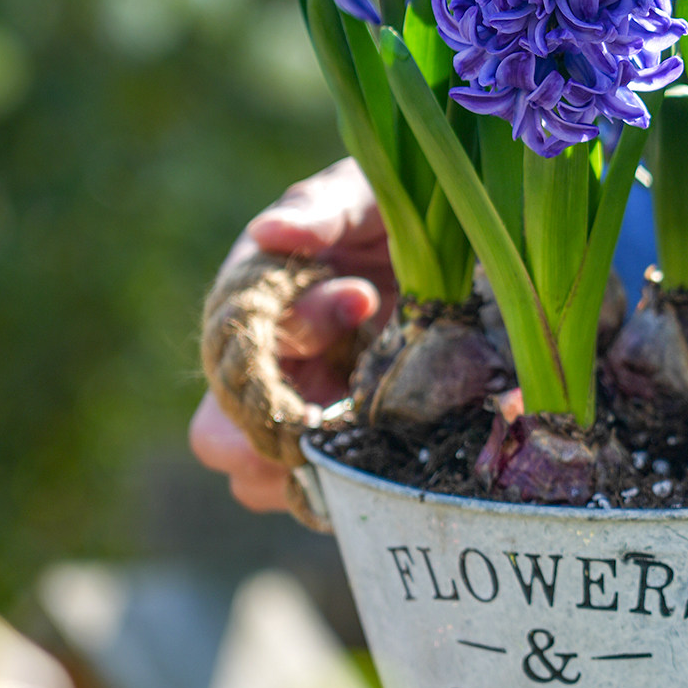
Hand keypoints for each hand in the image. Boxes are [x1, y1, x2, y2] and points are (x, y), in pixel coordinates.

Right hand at [189, 159, 392, 511]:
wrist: (467, 239)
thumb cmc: (397, 205)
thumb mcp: (364, 191)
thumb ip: (321, 207)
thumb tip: (269, 233)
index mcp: (256, 303)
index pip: (229, 348)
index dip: (288, 336)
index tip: (360, 297)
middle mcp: (271, 366)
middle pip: (220, 437)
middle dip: (267, 433)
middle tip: (340, 406)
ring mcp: (310, 412)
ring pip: (265, 479)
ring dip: (313, 464)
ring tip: (386, 421)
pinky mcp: (355, 444)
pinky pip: (328, 495)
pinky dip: (353, 489)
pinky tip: (402, 454)